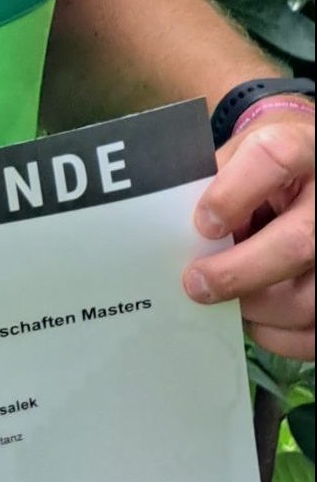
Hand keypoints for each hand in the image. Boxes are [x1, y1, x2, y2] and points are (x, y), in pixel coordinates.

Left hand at [184, 110, 314, 359]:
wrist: (313, 176)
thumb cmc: (269, 168)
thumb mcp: (244, 154)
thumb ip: (217, 182)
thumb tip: (179, 232)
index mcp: (303, 146)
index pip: (274, 158)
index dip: (232, 194)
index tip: (202, 224)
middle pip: (297, 243)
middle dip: (238, 272)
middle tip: (195, 284)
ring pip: (308, 298)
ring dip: (256, 310)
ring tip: (224, 301)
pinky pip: (314, 332)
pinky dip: (279, 335)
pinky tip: (257, 320)